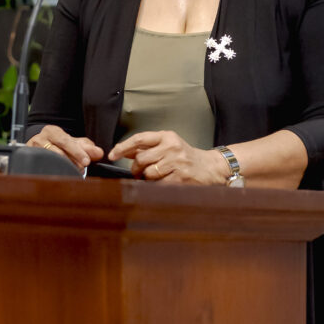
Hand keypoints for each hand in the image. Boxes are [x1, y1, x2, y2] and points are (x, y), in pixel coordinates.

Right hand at [27, 126, 103, 171]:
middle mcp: (41, 138)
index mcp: (53, 131)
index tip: (87, 161)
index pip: (66, 140)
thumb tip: (99, 152)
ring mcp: (33, 148)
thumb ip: (87, 148)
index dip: (77, 151)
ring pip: (50, 158)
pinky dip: (53, 169)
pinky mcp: (29, 158)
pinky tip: (61, 173)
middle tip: (82, 168)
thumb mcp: (73, 144)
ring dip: (65, 166)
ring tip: (75, 172)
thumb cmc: (58, 145)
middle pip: (58, 149)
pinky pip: (41, 164)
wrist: (38, 147)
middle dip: (72, 159)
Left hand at [108, 130, 227, 184]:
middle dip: (136, 169)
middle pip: (140, 159)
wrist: (210, 168)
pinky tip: (164, 183)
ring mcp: (177, 163)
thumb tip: (124, 151)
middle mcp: (172, 147)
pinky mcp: (180, 178)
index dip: (123, 147)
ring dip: (147, 179)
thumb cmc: (186, 157)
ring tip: (155, 178)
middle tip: (140, 173)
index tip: (113, 155)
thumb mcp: (168, 145)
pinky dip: (156, 186)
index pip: (139, 139)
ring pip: (148, 174)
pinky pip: (158, 185)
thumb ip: (147, 148)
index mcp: (167, 136)